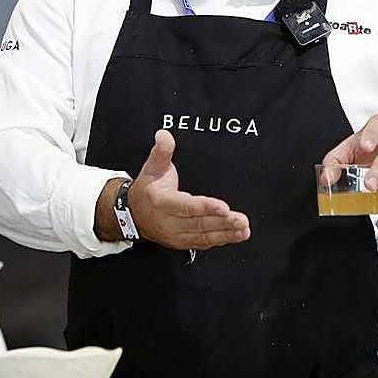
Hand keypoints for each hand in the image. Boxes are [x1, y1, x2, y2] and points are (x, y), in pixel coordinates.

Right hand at [95, 130, 250, 249]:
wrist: (133, 215)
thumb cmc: (147, 190)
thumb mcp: (151, 168)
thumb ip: (162, 151)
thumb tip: (164, 134)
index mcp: (162, 203)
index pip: (186, 206)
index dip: (206, 207)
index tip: (224, 208)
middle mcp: (169, 222)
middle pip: (199, 223)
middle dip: (223, 222)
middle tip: (241, 220)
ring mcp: (177, 236)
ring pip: (204, 235)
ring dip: (226, 233)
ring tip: (244, 229)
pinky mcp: (184, 243)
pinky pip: (204, 243)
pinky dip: (222, 240)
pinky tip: (236, 235)